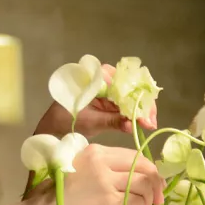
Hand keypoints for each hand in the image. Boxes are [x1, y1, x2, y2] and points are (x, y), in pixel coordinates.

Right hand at [26, 144, 164, 204]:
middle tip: (157, 200)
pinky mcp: (107, 200)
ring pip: (144, 185)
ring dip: (148, 201)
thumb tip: (136, 178)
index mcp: (96, 151)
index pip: (134, 155)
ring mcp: (105, 180)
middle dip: (156, 184)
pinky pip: (136, 203)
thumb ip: (104, 169)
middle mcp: (102, 161)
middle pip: (144, 167)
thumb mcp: (79, 169)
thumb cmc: (57, 194)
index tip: (154, 183)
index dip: (149, 169)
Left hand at [33, 63, 157, 137]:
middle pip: (130, 87)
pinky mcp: (109, 100)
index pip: (123, 83)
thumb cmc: (65, 120)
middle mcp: (104, 79)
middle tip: (151, 122)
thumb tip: (131, 125)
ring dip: (141, 109)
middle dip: (142, 104)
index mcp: (96, 77)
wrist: (53, 126)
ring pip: (130, 96)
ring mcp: (107, 89)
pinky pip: (125, 103)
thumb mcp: (90, 122)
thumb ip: (111, 122)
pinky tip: (142, 123)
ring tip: (150, 124)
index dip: (137, 97)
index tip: (145, 113)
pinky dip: (134, 113)